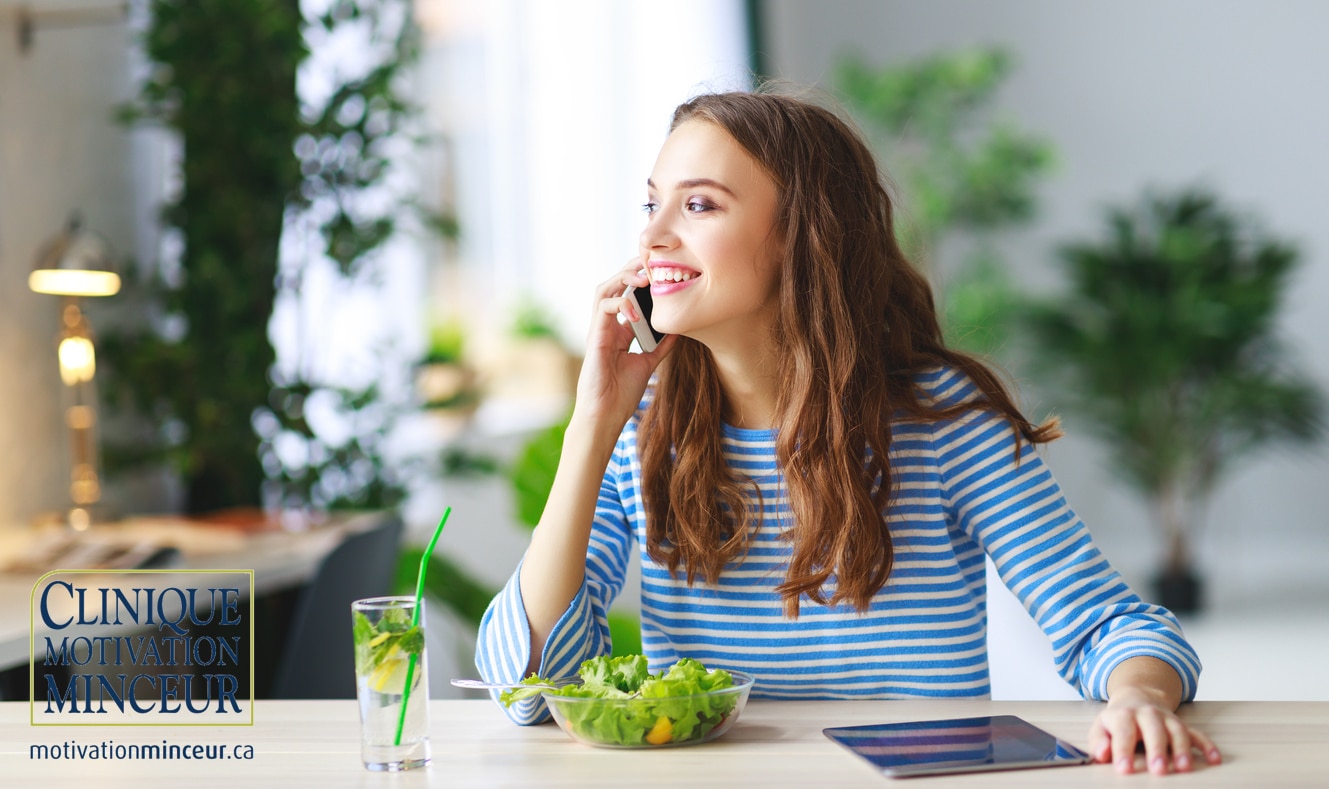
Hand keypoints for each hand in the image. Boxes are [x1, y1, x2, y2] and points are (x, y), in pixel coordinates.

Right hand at [572, 259, 675, 429]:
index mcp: (619, 329)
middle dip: (632, 269)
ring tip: (643, 277)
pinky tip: (635, 310)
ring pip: (604, 290)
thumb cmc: (621, 393)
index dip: (642, 279)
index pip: (627, 294)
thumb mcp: (649, 362)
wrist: (606, 415)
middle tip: (652, 262)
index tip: (663, 271)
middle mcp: (607, 325)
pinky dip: (620, 303)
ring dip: (623, 278)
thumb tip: (679, 328)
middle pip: (615, 284)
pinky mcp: (594, 337)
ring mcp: (599, 330)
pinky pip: (604, 309)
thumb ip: (661, 345)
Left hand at [1088, 685, 1221, 774]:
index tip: (1124, 769)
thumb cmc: (1117, 720)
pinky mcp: (1183, 725)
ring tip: (1184, 768)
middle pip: (1154, 730)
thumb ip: (1098, 742)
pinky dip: (1207, 746)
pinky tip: (1215, 759)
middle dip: (1157, 750)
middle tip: (1158, 770)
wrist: (1136, 697)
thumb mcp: (1101, 727)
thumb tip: (1102, 754)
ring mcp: (1167, 719)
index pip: (1123, 732)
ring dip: (1182, 749)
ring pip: (1178, 731)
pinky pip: (1198, 734)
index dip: (1123, 750)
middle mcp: (1147, 714)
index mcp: (1124, 715)